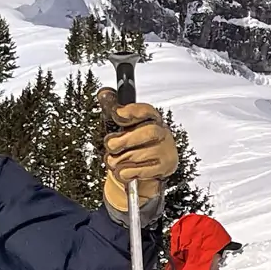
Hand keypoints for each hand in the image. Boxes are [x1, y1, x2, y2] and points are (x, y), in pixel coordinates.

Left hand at [100, 98, 177, 212]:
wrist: (142, 176)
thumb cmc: (132, 148)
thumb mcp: (121, 129)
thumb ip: (113, 112)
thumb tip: (104, 93)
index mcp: (152, 119)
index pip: (146, 111)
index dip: (133, 111)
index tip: (118, 113)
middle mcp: (163, 132)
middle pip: (149, 132)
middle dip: (126, 140)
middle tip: (111, 145)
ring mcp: (166, 150)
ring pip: (143, 153)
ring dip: (122, 160)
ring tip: (114, 162)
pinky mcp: (165, 167)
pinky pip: (144, 170)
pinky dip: (128, 172)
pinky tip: (124, 171)